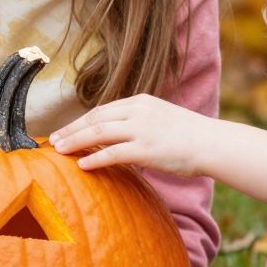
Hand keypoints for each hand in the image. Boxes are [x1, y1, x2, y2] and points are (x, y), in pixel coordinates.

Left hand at [49, 95, 219, 176]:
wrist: (213, 143)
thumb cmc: (189, 135)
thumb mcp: (160, 118)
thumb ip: (137, 122)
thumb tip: (116, 137)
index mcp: (140, 101)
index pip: (101, 110)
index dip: (80, 121)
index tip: (65, 130)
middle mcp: (138, 111)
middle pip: (94, 118)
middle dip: (71, 130)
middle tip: (53, 140)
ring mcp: (142, 129)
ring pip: (98, 133)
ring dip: (75, 142)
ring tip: (59, 151)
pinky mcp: (146, 149)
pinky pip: (113, 153)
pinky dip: (94, 158)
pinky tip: (82, 164)